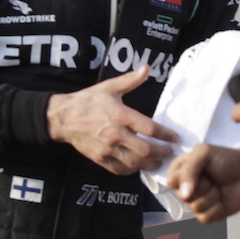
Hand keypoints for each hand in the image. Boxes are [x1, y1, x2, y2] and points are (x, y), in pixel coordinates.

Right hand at [47, 65, 177, 174]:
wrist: (63, 117)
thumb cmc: (88, 100)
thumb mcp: (110, 87)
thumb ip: (131, 80)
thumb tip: (147, 68)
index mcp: (121, 115)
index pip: (149, 128)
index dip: (166, 134)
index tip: (176, 138)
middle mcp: (116, 134)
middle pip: (145, 150)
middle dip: (161, 153)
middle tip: (170, 152)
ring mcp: (107, 149)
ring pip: (134, 163)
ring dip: (150, 164)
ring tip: (159, 161)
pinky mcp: (100, 159)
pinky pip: (119, 170)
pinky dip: (132, 170)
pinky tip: (139, 166)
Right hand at [168, 143, 239, 222]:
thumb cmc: (227, 159)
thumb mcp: (204, 153)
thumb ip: (189, 169)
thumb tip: (184, 196)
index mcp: (182, 170)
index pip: (171, 181)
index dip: (184, 178)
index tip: (198, 170)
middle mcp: (187, 187)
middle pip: (182, 196)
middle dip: (202, 187)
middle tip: (212, 178)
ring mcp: (197, 201)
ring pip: (194, 208)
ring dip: (211, 197)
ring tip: (218, 187)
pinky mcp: (209, 214)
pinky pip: (204, 218)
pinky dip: (216, 208)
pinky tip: (222, 199)